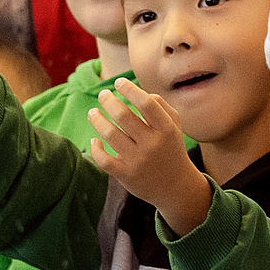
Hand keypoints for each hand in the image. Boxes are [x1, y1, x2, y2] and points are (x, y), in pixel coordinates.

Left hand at [87, 83, 213, 235]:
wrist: (175, 186)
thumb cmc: (170, 147)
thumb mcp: (175, 125)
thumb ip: (160, 104)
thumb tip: (135, 90)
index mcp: (166, 129)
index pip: (146, 103)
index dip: (130, 89)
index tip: (119, 82)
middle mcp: (153, 144)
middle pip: (123, 115)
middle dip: (108, 100)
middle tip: (102, 95)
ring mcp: (138, 161)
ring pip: (110, 134)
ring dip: (97, 119)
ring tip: (93, 112)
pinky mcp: (126, 175)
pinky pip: (104, 160)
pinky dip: (95, 147)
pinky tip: (95, 140)